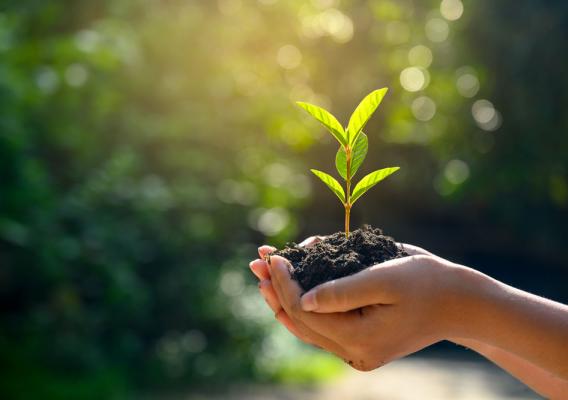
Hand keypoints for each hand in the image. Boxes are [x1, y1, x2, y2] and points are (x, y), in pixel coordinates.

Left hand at [249, 239, 467, 369]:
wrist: (457, 303)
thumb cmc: (426, 282)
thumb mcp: (386, 278)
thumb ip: (343, 290)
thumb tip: (302, 298)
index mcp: (361, 338)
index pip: (306, 311)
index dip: (285, 283)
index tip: (274, 256)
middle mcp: (354, 352)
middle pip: (301, 321)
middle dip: (276, 290)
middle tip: (255, 262)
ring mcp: (357, 351)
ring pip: (308, 326)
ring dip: (284, 298)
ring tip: (264, 274)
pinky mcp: (360, 343)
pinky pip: (323, 326)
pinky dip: (304, 304)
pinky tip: (289, 288)